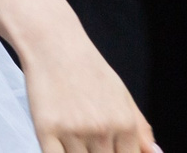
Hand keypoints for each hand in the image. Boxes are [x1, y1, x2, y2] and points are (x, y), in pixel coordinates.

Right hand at [20, 22, 159, 152]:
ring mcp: (73, 131)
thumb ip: (140, 130)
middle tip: (91, 141)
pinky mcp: (46, 130)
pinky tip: (59, 145)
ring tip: (74, 137)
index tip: (107, 149)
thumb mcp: (122, 96)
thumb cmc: (88, 70)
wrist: (54, 44)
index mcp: (124, 124)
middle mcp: (102, 129)